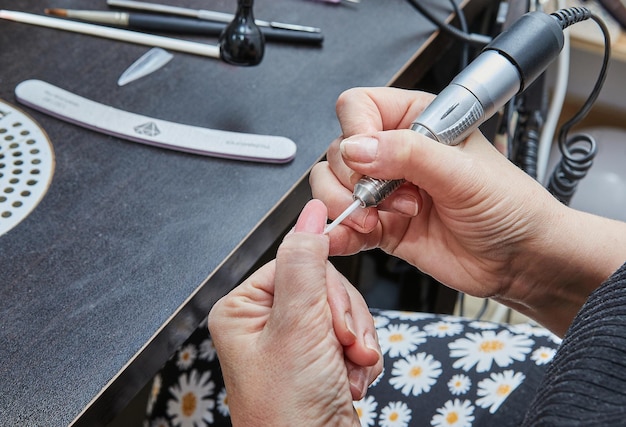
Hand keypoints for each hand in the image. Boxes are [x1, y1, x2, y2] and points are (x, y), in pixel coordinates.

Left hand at [208, 199, 381, 426]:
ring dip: (357, 342)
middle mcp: (267, 323)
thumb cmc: (288, 412)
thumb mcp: (297, 325)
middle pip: (326, 286)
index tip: (332, 317)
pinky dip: (361, 358)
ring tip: (347, 369)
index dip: (325, 288)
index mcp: (244, 308)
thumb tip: (310, 212)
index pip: (298, 261)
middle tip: (340, 347)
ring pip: (345, 311)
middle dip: (344, 321)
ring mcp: (295, 342)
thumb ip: (306, 262)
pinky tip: (349, 380)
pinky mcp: (320, 359)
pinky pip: (355, 336)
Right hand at [311, 87, 625, 335]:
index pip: (359, 108)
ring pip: (333, 186)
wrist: (520, 259)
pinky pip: (344, 224)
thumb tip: (357, 148)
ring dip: (346, 206)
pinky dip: (338, 232)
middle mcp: (396, 153)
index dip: (356, 131)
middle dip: (354, 179)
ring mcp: (386, 191)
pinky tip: (347, 237)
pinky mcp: (382, 225)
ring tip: (380, 220)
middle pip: (340, 151)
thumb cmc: (510, 207)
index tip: (368, 159)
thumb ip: (408, 154)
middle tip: (388, 196)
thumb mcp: (463, 173)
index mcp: (417, 122)